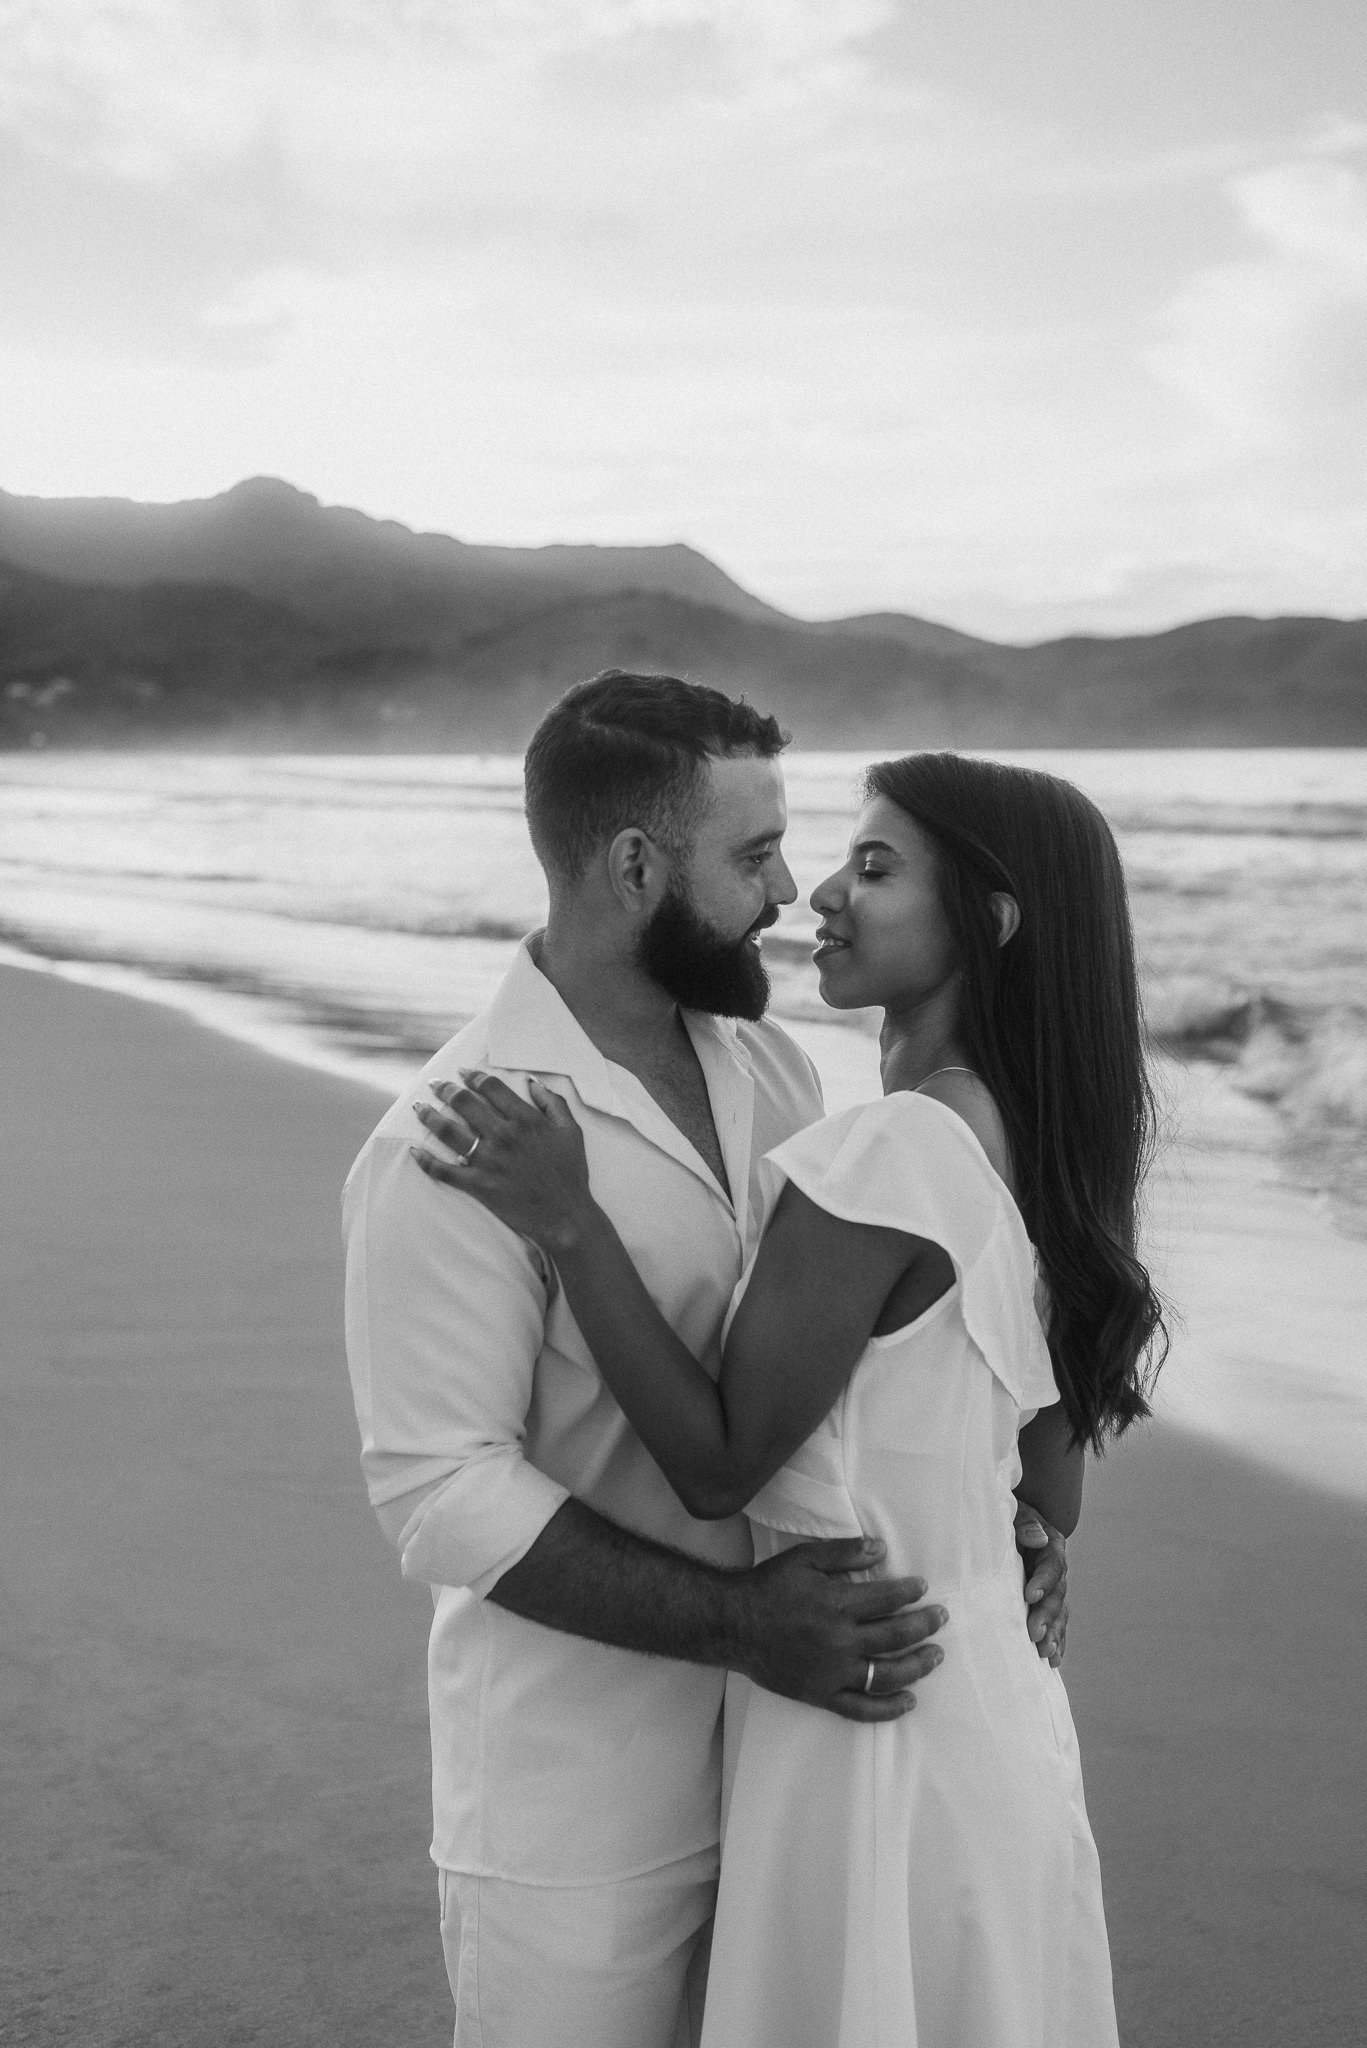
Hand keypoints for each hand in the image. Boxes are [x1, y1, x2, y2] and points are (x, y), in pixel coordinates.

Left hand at [412, 1072, 593, 1250]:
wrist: (565, 1215)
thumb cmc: (571, 1173)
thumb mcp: (571, 1131)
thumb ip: (553, 1102)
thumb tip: (532, 1082)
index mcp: (525, 1119)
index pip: (491, 1087)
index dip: (473, 1076)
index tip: (462, 1072)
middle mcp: (503, 1135)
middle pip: (465, 1103)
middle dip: (446, 1089)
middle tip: (435, 1084)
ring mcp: (488, 1160)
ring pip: (449, 1131)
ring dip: (430, 1116)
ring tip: (418, 1108)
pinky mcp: (478, 1185)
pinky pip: (445, 1170)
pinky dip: (426, 1161)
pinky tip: (414, 1151)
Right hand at [732, 1537, 946, 1722]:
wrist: (733, 1625)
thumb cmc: (768, 1587)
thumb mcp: (804, 1558)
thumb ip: (844, 1553)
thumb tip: (882, 1548)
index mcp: (837, 1604)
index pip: (887, 1599)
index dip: (910, 1592)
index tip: (923, 1587)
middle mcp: (840, 1641)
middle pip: (895, 1636)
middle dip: (924, 1625)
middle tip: (941, 1617)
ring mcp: (832, 1672)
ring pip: (886, 1675)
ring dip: (917, 1666)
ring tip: (936, 1656)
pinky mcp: (822, 1695)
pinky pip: (861, 1709)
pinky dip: (889, 1709)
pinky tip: (910, 1701)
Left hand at [1014, 1503, 1067, 1665]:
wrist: (1006, 1524)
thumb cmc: (1006, 1517)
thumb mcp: (1014, 1513)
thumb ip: (1024, 1524)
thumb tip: (1038, 1538)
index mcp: (1051, 1546)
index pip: (1052, 1565)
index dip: (1043, 1581)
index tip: (1029, 1596)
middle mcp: (1057, 1570)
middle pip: (1056, 1595)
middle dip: (1046, 1616)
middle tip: (1034, 1634)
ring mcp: (1053, 1589)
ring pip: (1058, 1614)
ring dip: (1053, 1634)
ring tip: (1045, 1653)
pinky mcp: (1046, 1603)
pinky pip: (1056, 1624)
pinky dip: (1056, 1641)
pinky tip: (1052, 1659)